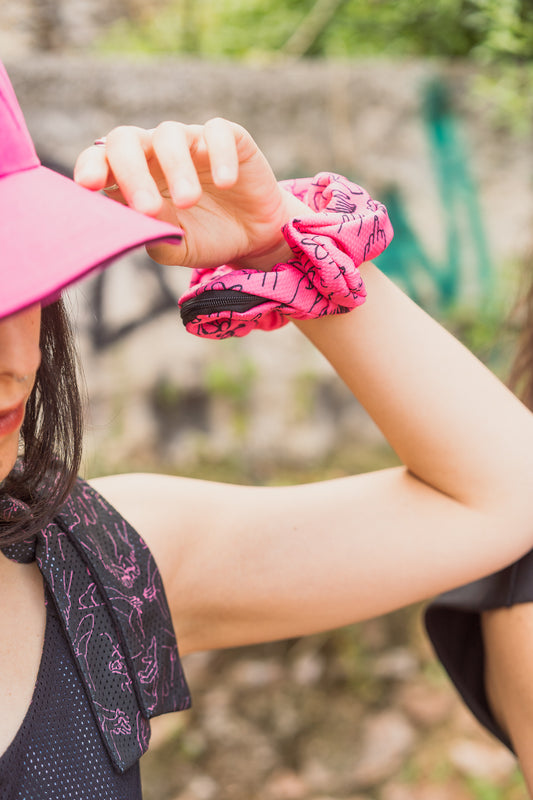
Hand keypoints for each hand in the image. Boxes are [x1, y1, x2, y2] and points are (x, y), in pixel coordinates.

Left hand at [74, 119, 306, 269]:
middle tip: (146, 209)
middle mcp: (156, 153)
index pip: (100, 159)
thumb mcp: (180, 249)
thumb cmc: (208, 238)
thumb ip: (158, 239)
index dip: (92, 166)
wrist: (255, 236)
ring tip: (187, 202)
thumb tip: (139, 225)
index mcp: (133, 177)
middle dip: (131, 172)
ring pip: (170, 135)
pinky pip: (218, 131)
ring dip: (176, 168)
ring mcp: (192, 142)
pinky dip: (219, 154)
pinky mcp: (230, 138)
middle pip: (127, 140)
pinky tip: (226, 182)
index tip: (89, 186)